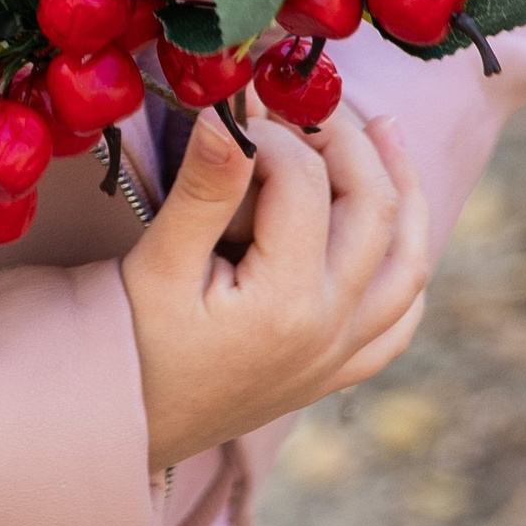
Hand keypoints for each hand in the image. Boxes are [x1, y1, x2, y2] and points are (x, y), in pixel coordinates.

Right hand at [120, 102, 428, 473]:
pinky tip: (396, 230)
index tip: (237, 106)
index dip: (273, 131)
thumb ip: (204, 190)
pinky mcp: (334, 373)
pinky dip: (406, 266)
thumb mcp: (155, 264)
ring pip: (407, 262)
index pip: (304, 182)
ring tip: (388, 131)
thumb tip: (232, 113)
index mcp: (287, 302)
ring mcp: (341, 356)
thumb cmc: (127, 344)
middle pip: (372, 210)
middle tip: (310, 97)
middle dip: (347, 139)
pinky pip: (398, 319)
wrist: (118, 429)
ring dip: (404, 191)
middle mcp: (331, 330)